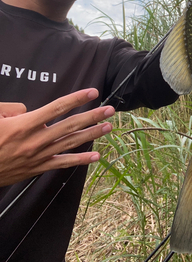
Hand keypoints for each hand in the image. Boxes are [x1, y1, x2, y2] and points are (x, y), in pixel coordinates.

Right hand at [0, 88, 114, 186]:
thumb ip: (11, 108)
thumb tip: (28, 110)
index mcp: (24, 126)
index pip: (56, 108)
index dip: (76, 99)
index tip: (92, 92)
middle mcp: (35, 141)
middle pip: (70, 125)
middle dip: (92, 116)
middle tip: (110, 110)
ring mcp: (39, 156)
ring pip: (71, 143)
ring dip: (91, 134)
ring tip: (108, 127)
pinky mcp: (38, 168)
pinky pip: (63, 163)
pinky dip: (80, 160)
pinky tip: (96, 156)